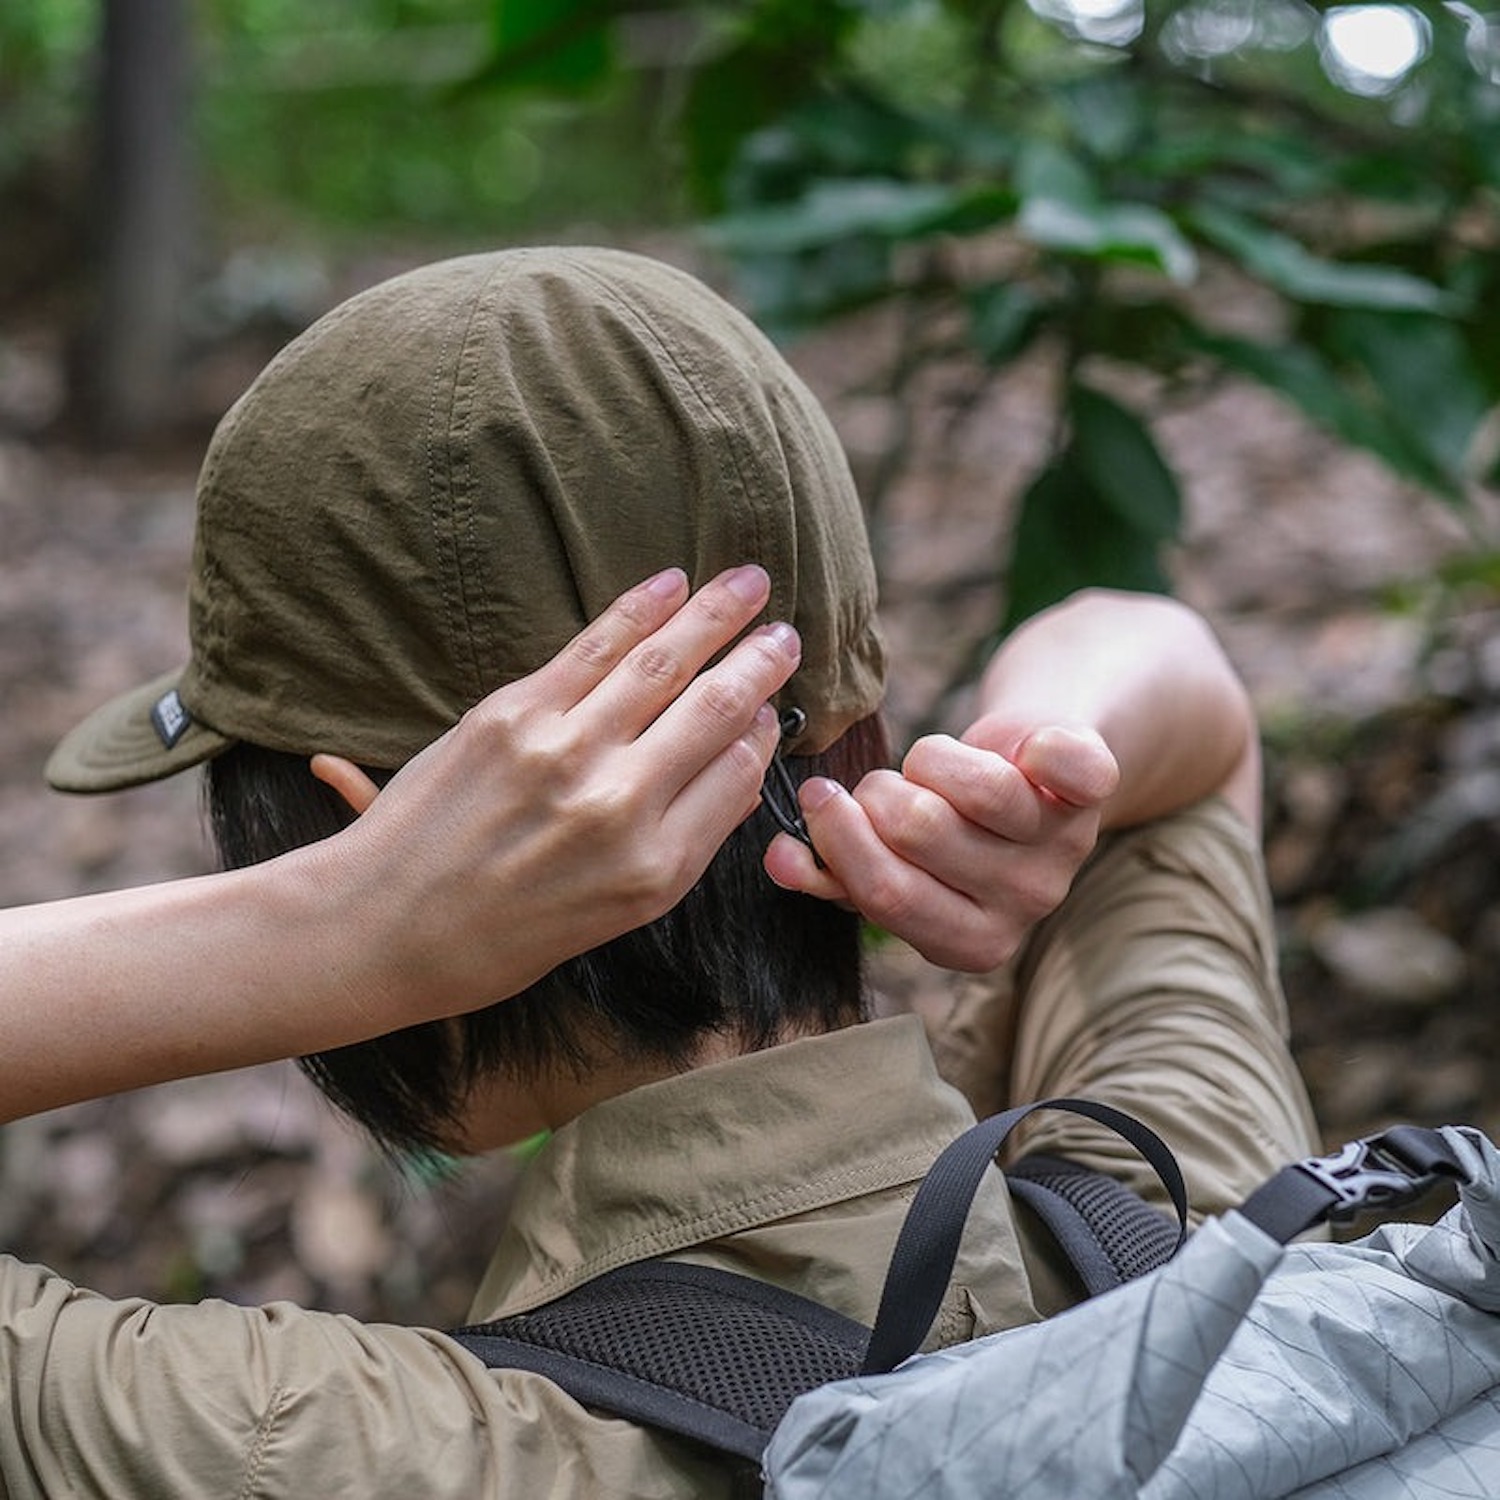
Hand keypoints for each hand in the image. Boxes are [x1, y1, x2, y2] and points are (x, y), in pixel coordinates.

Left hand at [313, 564, 798, 1019]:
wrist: (381, 927)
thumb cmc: (497, 937)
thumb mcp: (610, 916)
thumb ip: (676, 843)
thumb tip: (727, 764)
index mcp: (654, 870)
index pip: (737, 775)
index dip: (761, 731)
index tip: (769, 706)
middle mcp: (619, 807)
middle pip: (716, 711)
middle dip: (760, 661)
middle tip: (787, 632)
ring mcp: (565, 753)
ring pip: (664, 664)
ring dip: (716, 614)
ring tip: (752, 581)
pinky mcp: (512, 713)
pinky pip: (596, 647)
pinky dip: (641, 609)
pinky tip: (673, 585)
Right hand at [763, 724, 1116, 971]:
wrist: (1031, 767)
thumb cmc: (944, 819)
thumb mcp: (889, 860)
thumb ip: (830, 869)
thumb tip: (780, 858)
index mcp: (969, 942)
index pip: (887, 894)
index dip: (841, 838)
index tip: (818, 798)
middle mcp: (1026, 906)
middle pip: (919, 829)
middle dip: (880, 792)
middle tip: (884, 785)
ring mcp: (1065, 850)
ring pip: (974, 786)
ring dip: (932, 758)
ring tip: (934, 767)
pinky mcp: (1093, 791)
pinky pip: (1056, 759)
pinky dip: (1033, 741)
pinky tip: (1020, 750)